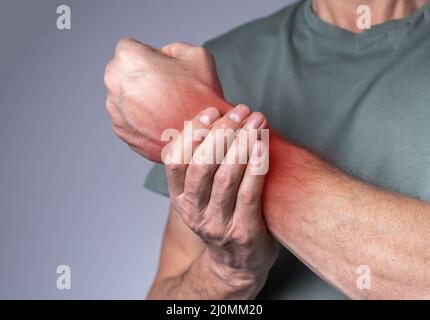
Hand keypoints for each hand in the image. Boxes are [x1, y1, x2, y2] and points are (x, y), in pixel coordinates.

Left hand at [104, 37, 227, 161]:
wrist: (203, 140)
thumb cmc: (201, 98)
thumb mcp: (198, 56)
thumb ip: (173, 48)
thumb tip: (163, 55)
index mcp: (129, 58)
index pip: (130, 46)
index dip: (150, 55)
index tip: (163, 68)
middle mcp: (114, 82)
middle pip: (122, 71)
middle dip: (140, 76)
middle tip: (165, 88)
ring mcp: (115, 109)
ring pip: (123, 95)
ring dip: (139, 98)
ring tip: (165, 108)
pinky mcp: (120, 130)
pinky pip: (126, 117)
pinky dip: (139, 119)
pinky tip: (160, 121)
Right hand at [164, 104, 277, 293]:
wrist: (236, 265)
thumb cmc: (222, 219)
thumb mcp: (201, 196)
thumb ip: (202, 165)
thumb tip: (214, 120)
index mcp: (180, 198)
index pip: (174, 161)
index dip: (191, 133)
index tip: (210, 110)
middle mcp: (194, 211)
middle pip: (201, 165)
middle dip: (221, 132)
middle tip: (240, 111)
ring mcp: (218, 223)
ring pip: (225, 176)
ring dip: (241, 143)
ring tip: (256, 121)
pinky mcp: (243, 231)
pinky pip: (249, 193)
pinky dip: (255, 166)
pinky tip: (262, 145)